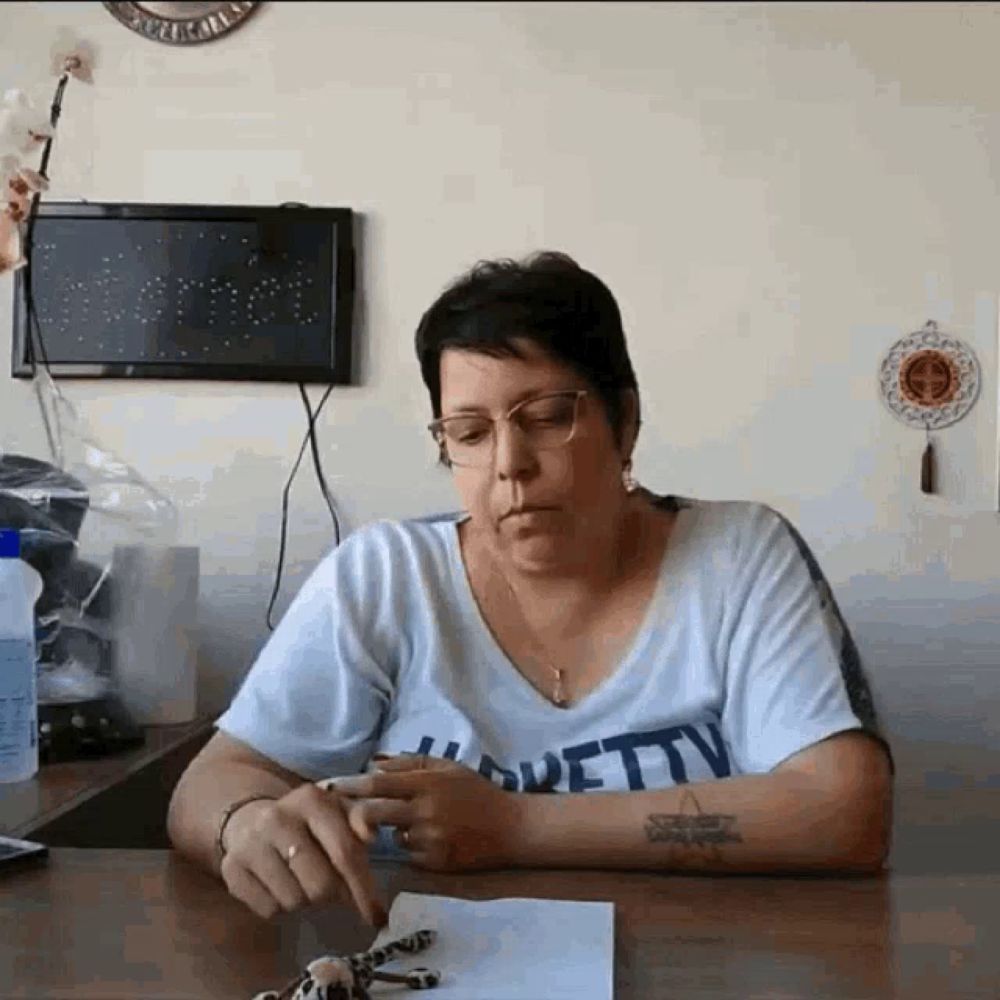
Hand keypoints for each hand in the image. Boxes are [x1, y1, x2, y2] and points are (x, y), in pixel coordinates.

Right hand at [218, 783, 387, 927]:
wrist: (251, 819)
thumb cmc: (308, 822)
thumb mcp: (338, 812)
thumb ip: (361, 821)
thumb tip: (370, 836)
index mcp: (312, 800)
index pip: (345, 852)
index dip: (364, 889)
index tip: (376, 916)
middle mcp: (278, 818)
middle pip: (321, 885)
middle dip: (333, 896)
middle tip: (332, 891)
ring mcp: (251, 843)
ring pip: (295, 901)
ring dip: (306, 902)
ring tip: (302, 881)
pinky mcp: (231, 868)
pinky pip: (269, 909)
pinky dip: (281, 907)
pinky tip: (280, 886)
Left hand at [326, 755, 524, 871]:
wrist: (510, 828)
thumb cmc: (476, 792)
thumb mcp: (447, 768)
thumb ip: (410, 764)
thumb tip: (374, 764)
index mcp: (426, 784)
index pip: (378, 784)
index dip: (350, 785)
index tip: (327, 787)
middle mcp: (424, 811)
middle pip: (373, 814)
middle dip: (356, 815)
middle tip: (346, 816)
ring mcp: (429, 839)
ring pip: (391, 837)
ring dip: (391, 832)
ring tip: (411, 825)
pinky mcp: (435, 863)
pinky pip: (409, 855)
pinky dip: (411, 847)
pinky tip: (429, 840)